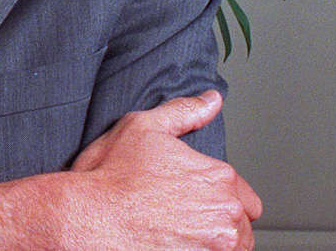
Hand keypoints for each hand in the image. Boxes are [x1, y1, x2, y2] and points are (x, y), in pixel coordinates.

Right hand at [0, 90, 260, 250]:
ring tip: (178, 234)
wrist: (89, 219)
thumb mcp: (142, 127)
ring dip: (212, 244)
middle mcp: (226, 217)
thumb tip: (211, 99)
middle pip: (241, 228)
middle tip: (182, 218)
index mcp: (219, 178)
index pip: (246, 199)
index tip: (192, 199)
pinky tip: (174, 245)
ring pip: (232, 250)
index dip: (218, 197)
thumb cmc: (112, 176)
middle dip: (218, 223)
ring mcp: (216, 249)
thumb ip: (184, 112)